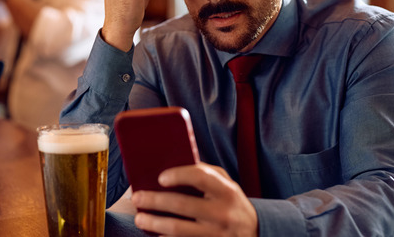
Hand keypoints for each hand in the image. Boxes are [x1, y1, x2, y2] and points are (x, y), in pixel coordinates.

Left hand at [131, 163, 258, 236]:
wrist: (255, 232)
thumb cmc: (232, 202)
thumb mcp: (227, 184)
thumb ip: (206, 173)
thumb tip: (173, 164)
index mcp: (226, 191)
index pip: (200, 177)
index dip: (178, 175)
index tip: (161, 177)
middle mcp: (222, 213)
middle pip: (182, 205)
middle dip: (155, 200)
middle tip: (137, 197)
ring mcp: (216, 234)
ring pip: (178, 230)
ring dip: (154, 223)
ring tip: (140, 218)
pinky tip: (155, 233)